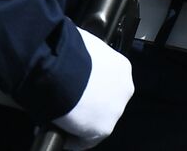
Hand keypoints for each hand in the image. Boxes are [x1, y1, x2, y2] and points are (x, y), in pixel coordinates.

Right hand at [53, 29, 134, 149]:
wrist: (62, 68)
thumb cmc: (67, 52)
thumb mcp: (80, 46)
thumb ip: (82, 57)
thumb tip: (66, 60)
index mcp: (121, 67)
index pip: (107, 82)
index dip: (90, 88)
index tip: (75, 89)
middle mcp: (124, 88)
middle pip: (106, 102)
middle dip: (88, 104)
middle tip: (67, 104)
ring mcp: (116, 109)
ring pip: (98, 120)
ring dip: (81, 121)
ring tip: (61, 119)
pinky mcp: (104, 128)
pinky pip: (87, 140)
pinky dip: (74, 140)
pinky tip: (61, 136)